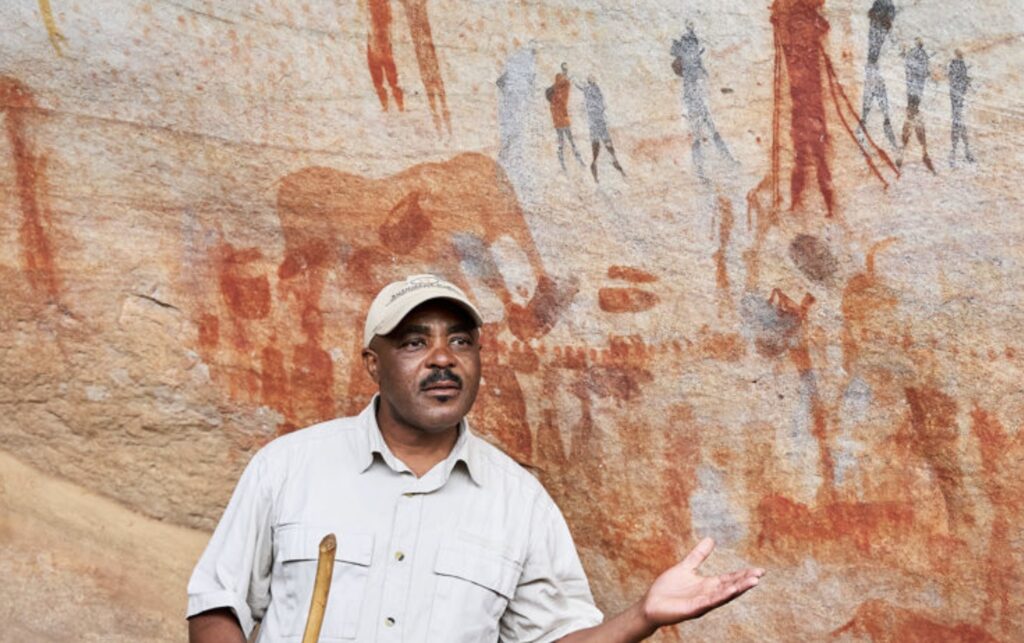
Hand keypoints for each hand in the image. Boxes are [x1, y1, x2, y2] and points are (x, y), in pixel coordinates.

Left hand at [641, 537, 764, 627]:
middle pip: (731, 587)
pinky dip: (721, 596)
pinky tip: (731, 590)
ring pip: (724, 595)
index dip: (744, 575)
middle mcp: (708, 595)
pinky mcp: (693, 609)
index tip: (759, 570)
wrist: (650, 604)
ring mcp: (702, 603)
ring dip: (738, 589)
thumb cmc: (667, 589)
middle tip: (761, 573)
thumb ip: (698, 555)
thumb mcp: (685, 567)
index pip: (730, 579)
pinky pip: (709, 602)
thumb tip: (711, 539)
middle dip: (746, 581)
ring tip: (753, 581)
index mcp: (708, 585)